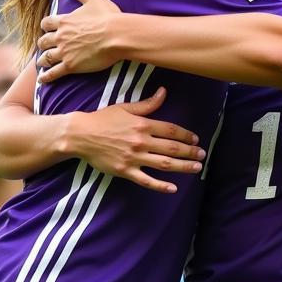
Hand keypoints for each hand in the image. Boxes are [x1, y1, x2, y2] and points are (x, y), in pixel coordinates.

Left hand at [37, 0, 123, 81]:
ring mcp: (65, 52)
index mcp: (65, 20)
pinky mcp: (71, 65)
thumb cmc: (109, 16)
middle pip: (44, 41)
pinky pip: (54, 72)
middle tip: (43, 47)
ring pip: (46, 57)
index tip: (46, 29)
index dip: (45, 26)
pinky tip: (43, 80)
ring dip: (42, 60)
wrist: (117, 35)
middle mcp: (61, 36)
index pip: (47, 23)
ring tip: (41, 64)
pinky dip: (47, 77)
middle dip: (42, 44)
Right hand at [71, 87, 204, 192]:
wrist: (79, 135)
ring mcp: (134, 157)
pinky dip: (160, 185)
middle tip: (202, 155)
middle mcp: (141, 141)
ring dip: (183, 167)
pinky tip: (173, 188)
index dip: (186, 135)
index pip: (171, 130)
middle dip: (190, 152)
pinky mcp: (125, 171)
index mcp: (143, 124)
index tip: (195, 140)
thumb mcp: (125, 108)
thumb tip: (164, 92)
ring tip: (197, 168)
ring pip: (164, 164)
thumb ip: (147, 104)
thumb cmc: (102, 119)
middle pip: (172, 148)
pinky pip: (146, 180)